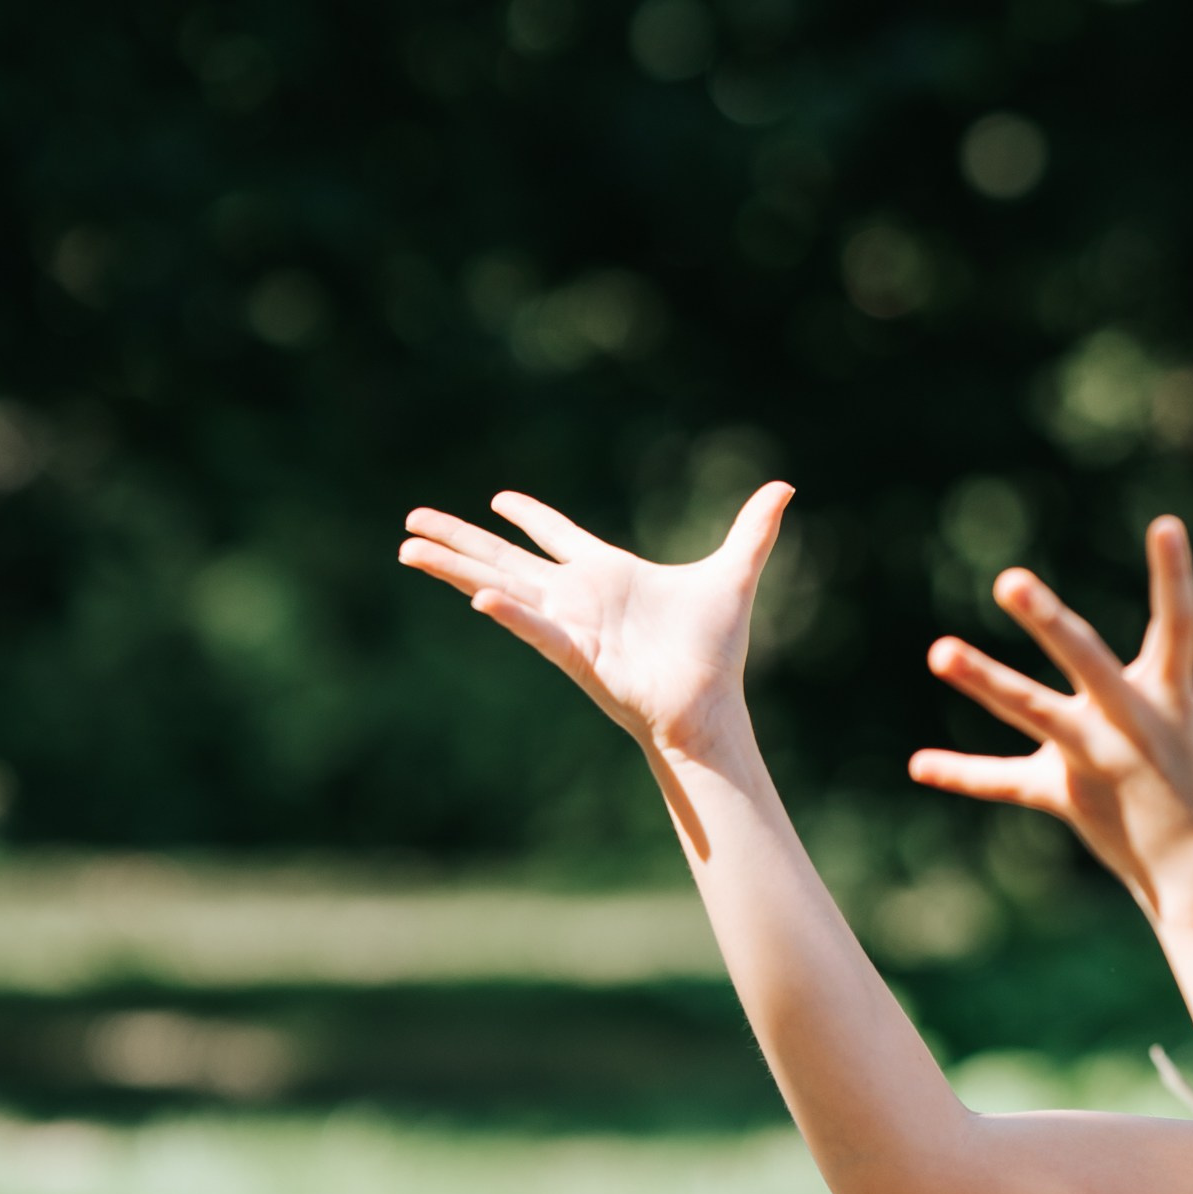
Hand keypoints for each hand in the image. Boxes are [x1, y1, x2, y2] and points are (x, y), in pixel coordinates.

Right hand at [399, 482, 789, 759]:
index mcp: (607, 573)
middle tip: (410, 520)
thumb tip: (785, 487)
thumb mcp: (733, 574)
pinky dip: (509, 614)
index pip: (557, 536)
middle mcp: (578, 597)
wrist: (712, 706)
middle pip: (505, 558)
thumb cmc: (716, 651)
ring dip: (455, 569)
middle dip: (458, 538)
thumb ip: (753, 530)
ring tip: (407, 550)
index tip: (498, 498)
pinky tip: (475, 595)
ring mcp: (570, 625)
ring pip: (499, 588)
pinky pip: (535, 630)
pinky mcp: (576, 654)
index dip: (530, 516)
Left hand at [911, 517, 1192, 915]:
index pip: (1178, 621)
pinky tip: (918, 765)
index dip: (1174, 573)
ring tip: (939, 651)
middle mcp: (1130, 722)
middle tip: (1010, 581)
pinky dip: (964, 774)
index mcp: (1171, 697)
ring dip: (986, 680)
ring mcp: (1093, 758)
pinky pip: (1008, 782)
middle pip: (1087, 661)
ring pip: (1033, 713)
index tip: (1164, 523)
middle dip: (1050, 621)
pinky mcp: (1065, 793)